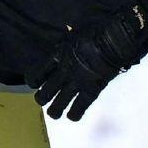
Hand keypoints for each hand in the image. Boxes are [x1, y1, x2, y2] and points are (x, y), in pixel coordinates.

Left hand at [34, 5, 147, 120]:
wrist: (113, 40)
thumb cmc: (96, 31)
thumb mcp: (74, 33)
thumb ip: (67, 40)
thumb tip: (66, 34)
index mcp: (58, 56)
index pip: (38, 73)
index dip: (34, 81)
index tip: (35, 84)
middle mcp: (64, 72)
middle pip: (45, 92)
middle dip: (41, 98)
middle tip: (43, 100)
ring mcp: (77, 83)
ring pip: (59, 104)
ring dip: (54, 111)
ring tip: (54, 113)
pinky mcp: (91, 90)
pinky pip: (79, 107)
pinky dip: (74, 114)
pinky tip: (72, 116)